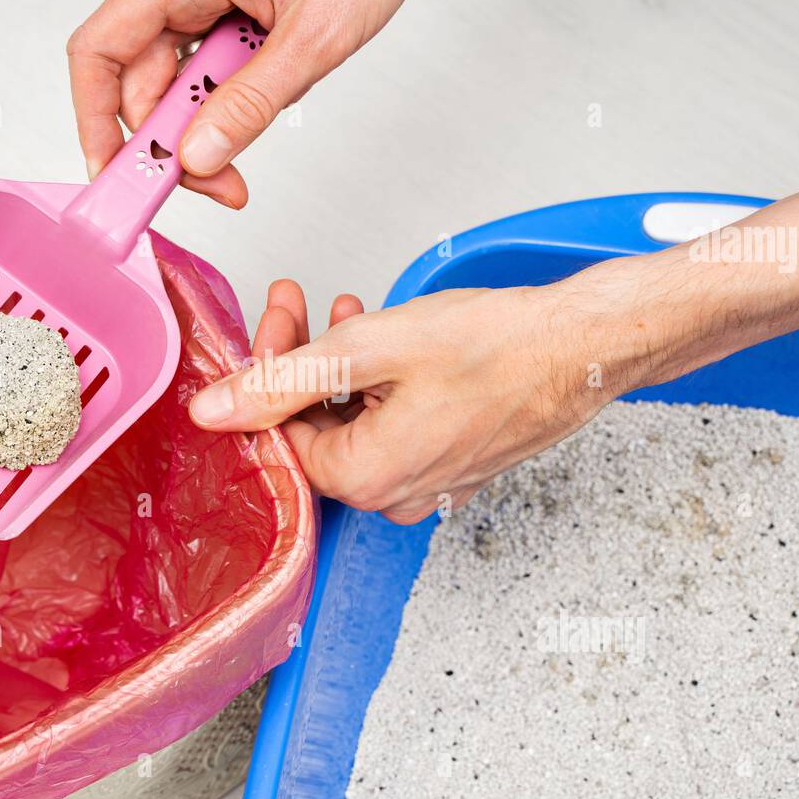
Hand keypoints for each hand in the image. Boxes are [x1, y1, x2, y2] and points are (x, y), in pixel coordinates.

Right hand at [67, 0, 427, 207]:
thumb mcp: (317, 34)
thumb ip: (254, 100)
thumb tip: (199, 155)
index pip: (101, 51)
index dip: (97, 121)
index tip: (117, 177)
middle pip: (142, 78)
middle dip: (177, 141)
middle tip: (222, 185)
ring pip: (179, 75)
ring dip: (215, 116)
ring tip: (276, 104)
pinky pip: (208, 59)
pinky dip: (236, 89)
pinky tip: (280, 77)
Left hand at [189, 277, 642, 523]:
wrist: (585, 347)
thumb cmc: (500, 348)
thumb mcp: (368, 351)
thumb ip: (281, 382)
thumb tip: (214, 410)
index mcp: (366, 478)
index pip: (280, 434)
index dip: (267, 370)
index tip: (274, 319)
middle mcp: (395, 494)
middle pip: (314, 430)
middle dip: (298, 361)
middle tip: (299, 304)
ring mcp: (428, 483)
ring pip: (353, 425)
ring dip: (338, 368)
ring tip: (348, 313)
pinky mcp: (453, 463)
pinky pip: (393, 430)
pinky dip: (378, 386)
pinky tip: (385, 343)